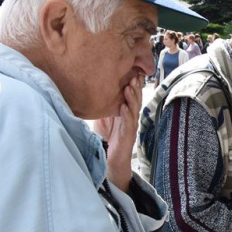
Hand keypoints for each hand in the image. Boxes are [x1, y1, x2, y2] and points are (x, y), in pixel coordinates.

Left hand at [95, 75, 143, 192]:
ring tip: (130, 87)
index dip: (133, 85)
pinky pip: (128, 124)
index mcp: (125, 112)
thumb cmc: (106, 138)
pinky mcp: (128, 136)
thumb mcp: (102, 118)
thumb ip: (103, 106)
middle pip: (135, 100)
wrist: (109, 160)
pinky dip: (126, 115)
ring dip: (132, 98)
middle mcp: (130, 118)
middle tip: (134, 75)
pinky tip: (123, 107)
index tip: (133, 71)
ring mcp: (130, 126)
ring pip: (134, 110)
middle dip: (136, 88)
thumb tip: (95, 91)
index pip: (131, 96)